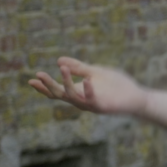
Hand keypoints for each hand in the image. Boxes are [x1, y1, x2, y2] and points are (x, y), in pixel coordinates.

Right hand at [29, 56, 147, 116]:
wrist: (135, 96)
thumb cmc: (116, 85)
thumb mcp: (94, 72)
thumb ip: (78, 67)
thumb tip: (58, 60)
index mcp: (78, 91)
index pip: (57, 91)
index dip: (43, 87)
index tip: (30, 80)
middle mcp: (81, 100)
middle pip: (60, 95)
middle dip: (48, 85)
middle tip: (38, 74)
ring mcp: (91, 104)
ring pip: (74, 97)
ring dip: (66, 83)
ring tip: (62, 68)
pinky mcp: (103, 106)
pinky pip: (93, 100)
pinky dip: (88, 90)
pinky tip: (86, 80)